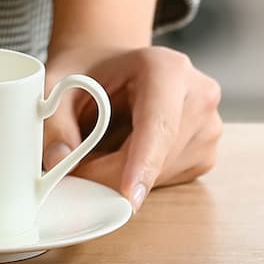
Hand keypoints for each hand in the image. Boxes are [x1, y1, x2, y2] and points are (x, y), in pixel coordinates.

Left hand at [41, 42, 220, 211]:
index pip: (159, 123)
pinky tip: (123, 152)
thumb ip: (56, 122)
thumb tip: (60, 161)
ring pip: (164, 174)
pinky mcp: (205, 152)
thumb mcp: (59, 83)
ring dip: (123, 177)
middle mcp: (198, 95)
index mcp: (166, 68)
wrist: (114, 68)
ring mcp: (208, 126)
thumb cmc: (90, 71)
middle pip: (159, 156)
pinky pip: (169, 179)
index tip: (128, 194)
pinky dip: (138, 178)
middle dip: (113, 174)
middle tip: (75, 170)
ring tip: (98, 149)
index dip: (142, 162)